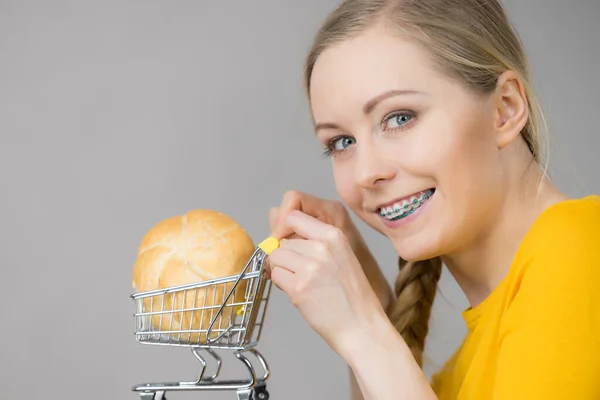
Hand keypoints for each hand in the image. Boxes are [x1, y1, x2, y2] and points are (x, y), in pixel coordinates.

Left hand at [267, 190, 393, 311]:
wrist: (362, 326)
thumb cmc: (351, 294)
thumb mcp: (341, 256)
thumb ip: (315, 242)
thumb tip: (278, 237)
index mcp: (334, 235)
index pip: (294, 216)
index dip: (286, 230)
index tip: (289, 244)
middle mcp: (321, 247)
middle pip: (282, 241)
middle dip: (286, 256)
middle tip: (301, 273)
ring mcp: (309, 267)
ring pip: (275, 257)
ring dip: (282, 270)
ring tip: (301, 283)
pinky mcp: (298, 288)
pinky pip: (276, 276)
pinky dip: (282, 284)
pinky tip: (300, 293)